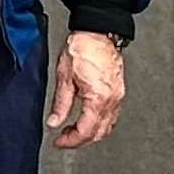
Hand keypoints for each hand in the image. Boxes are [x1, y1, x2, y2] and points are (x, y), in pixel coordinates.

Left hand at [48, 31, 124, 148]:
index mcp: (98, 98)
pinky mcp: (118, 91)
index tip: (58, 142)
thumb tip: (54, 123)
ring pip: (107, 127)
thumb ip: (60, 104)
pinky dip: (98, 123)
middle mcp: (112, 100)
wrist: (97, 31)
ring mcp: (118, 96)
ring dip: (90, 133)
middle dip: (80, 140)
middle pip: (98, 133)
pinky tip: (86, 119)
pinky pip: (111, 116)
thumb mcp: (64, 78)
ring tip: (72, 129)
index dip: (70, 141)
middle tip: (63, 139)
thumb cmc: (82, 48)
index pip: (86, 131)